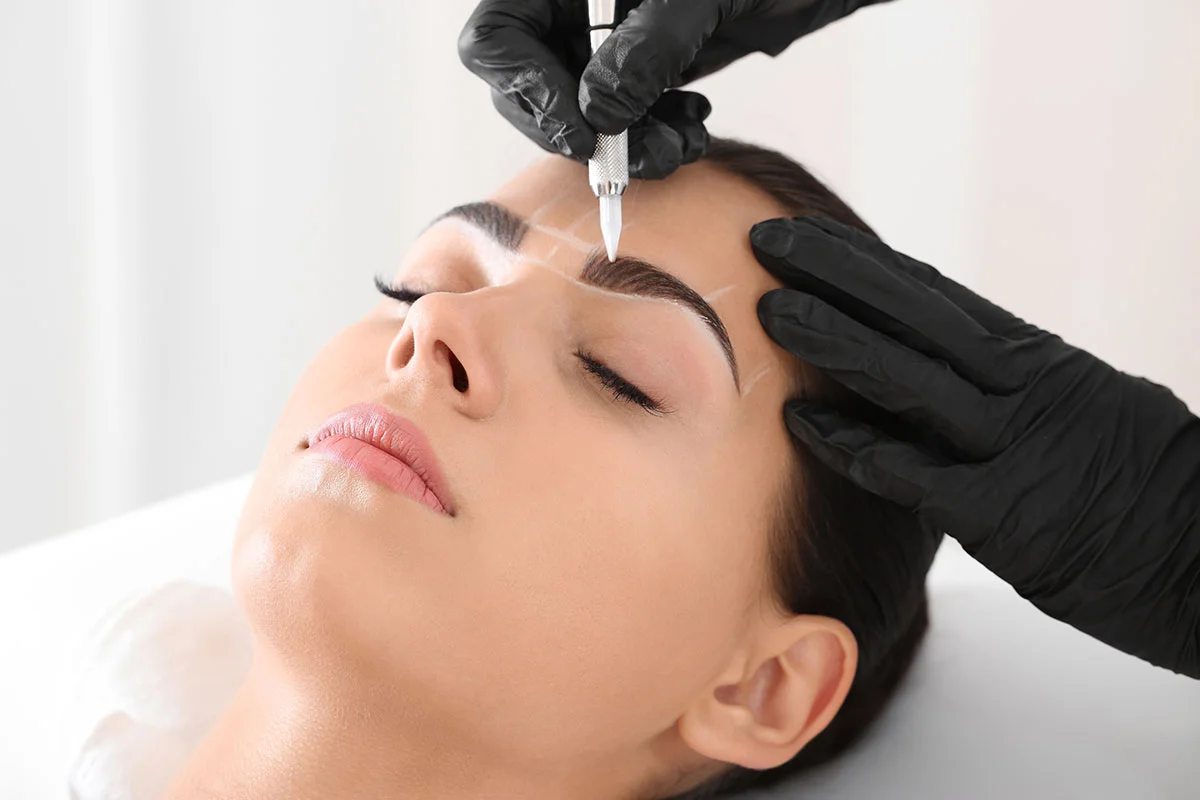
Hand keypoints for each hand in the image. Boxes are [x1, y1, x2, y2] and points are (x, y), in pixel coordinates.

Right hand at [458, 0, 889, 178]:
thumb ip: (648, 49)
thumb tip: (598, 113)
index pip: (498, 36)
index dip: (529, 90)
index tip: (584, 133)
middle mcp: (573, 2)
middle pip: (528, 82)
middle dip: (583, 130)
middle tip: (635, 157)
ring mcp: (602, 33)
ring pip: (576, 108)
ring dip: (624, 144)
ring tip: (680, 145)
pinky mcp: (637, 61)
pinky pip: (619, 114)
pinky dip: (651, 134)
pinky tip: (691, 125)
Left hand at [752, 215, 1199, 677]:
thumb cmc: (1143, 491)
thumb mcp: (1082, 411)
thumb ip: (1011, 389)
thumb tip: (949, 369)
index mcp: (1034, 361)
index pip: (932, 296)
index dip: (862, 262)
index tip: (806, 235)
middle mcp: (1019, 391)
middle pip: (912, 317)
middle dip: (836, 275)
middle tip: (767, 239)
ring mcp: (1011, 448)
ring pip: (910, 378)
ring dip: (835, 340)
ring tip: (771, 309)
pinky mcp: (1006, 515)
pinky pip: (917, 475)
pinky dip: (860, 447)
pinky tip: (805, 422)